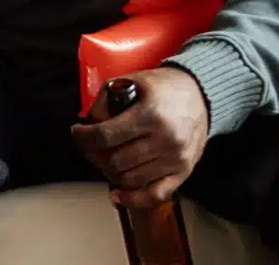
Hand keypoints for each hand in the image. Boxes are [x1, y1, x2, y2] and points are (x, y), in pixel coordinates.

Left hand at [70, 66, 209, 207]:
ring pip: (129, 179)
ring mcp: (176, 158)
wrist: (201, 94)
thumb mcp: (132, 80)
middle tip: (89, 146)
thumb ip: (106, 100)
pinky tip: (118, 194)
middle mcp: (166, 139)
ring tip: (103, 159)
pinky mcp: (184, 171)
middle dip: (93, 154)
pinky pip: (155, 195)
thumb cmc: (164, 87)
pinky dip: (133, 199)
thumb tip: (89, 122)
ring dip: (108, 172)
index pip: (105, 136)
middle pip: (115, 161)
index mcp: (151, 114)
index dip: (84, 137)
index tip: (78, 132)